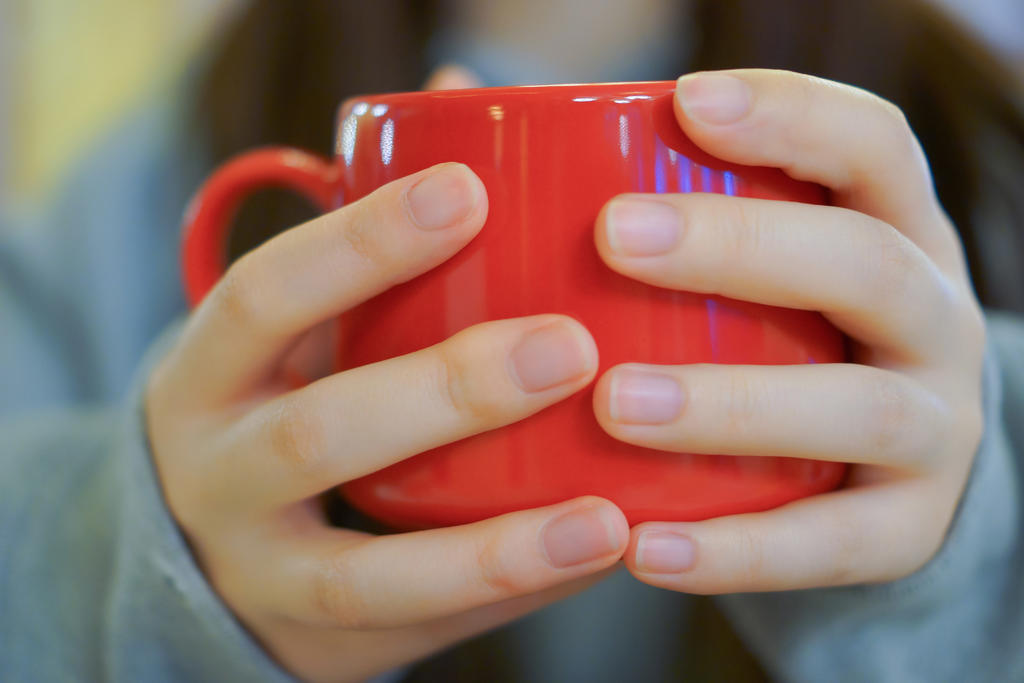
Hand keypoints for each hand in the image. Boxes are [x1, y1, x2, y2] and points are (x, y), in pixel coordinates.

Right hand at [146, 162, 627, 681]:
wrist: (214, 549)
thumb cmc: (287, 399)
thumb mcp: (300, 327)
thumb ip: (370, 234)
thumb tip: (459, 100)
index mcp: (210, 371)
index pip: (265, 296)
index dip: (360, 243)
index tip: (468, 190)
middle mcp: (215, 473)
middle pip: (316, 433)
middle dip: (445, 391)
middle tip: (568, 348)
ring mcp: (262, 573)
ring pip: (364, 570)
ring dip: (491, 544)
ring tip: (603, 516)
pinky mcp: (324, 644)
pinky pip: (421, 628)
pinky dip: (510, 595)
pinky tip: (598, 554)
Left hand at [592, 69, 984, 591]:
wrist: (872, 472)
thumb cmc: (775, 339)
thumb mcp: (748, 264)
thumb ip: (640, 194)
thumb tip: (461, 100)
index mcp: (891, 231)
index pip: (872, 146)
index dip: (793, 115)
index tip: (687, 102)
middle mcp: (931, 320)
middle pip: (864, 266)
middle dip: (743, 248)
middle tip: (613, 236)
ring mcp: (934, 429)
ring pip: (857, 409)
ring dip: (734, 404)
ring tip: (615, 404)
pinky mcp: (908, 530)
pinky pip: (835, 545)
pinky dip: (738, 550)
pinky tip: (642, 547)